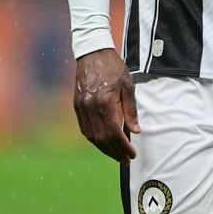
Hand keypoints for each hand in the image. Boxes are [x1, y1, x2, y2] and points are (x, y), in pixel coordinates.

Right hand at [74, 48, 140, 165]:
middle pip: (102, 139)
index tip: (132, 154)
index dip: (123, 147)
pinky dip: (93, 138)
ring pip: (91, 136)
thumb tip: (135, 130)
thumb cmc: (113, 67)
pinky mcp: (77, 105)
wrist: (93, 53)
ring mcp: (82, 107)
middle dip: (114, 152)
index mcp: (105, 102)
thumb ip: (130, 110)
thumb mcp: (128, 86)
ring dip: (104, 149)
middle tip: (125, 160)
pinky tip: (102, 142)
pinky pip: (84, 128)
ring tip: (115, 154)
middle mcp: (91, 107)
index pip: (114, 132)